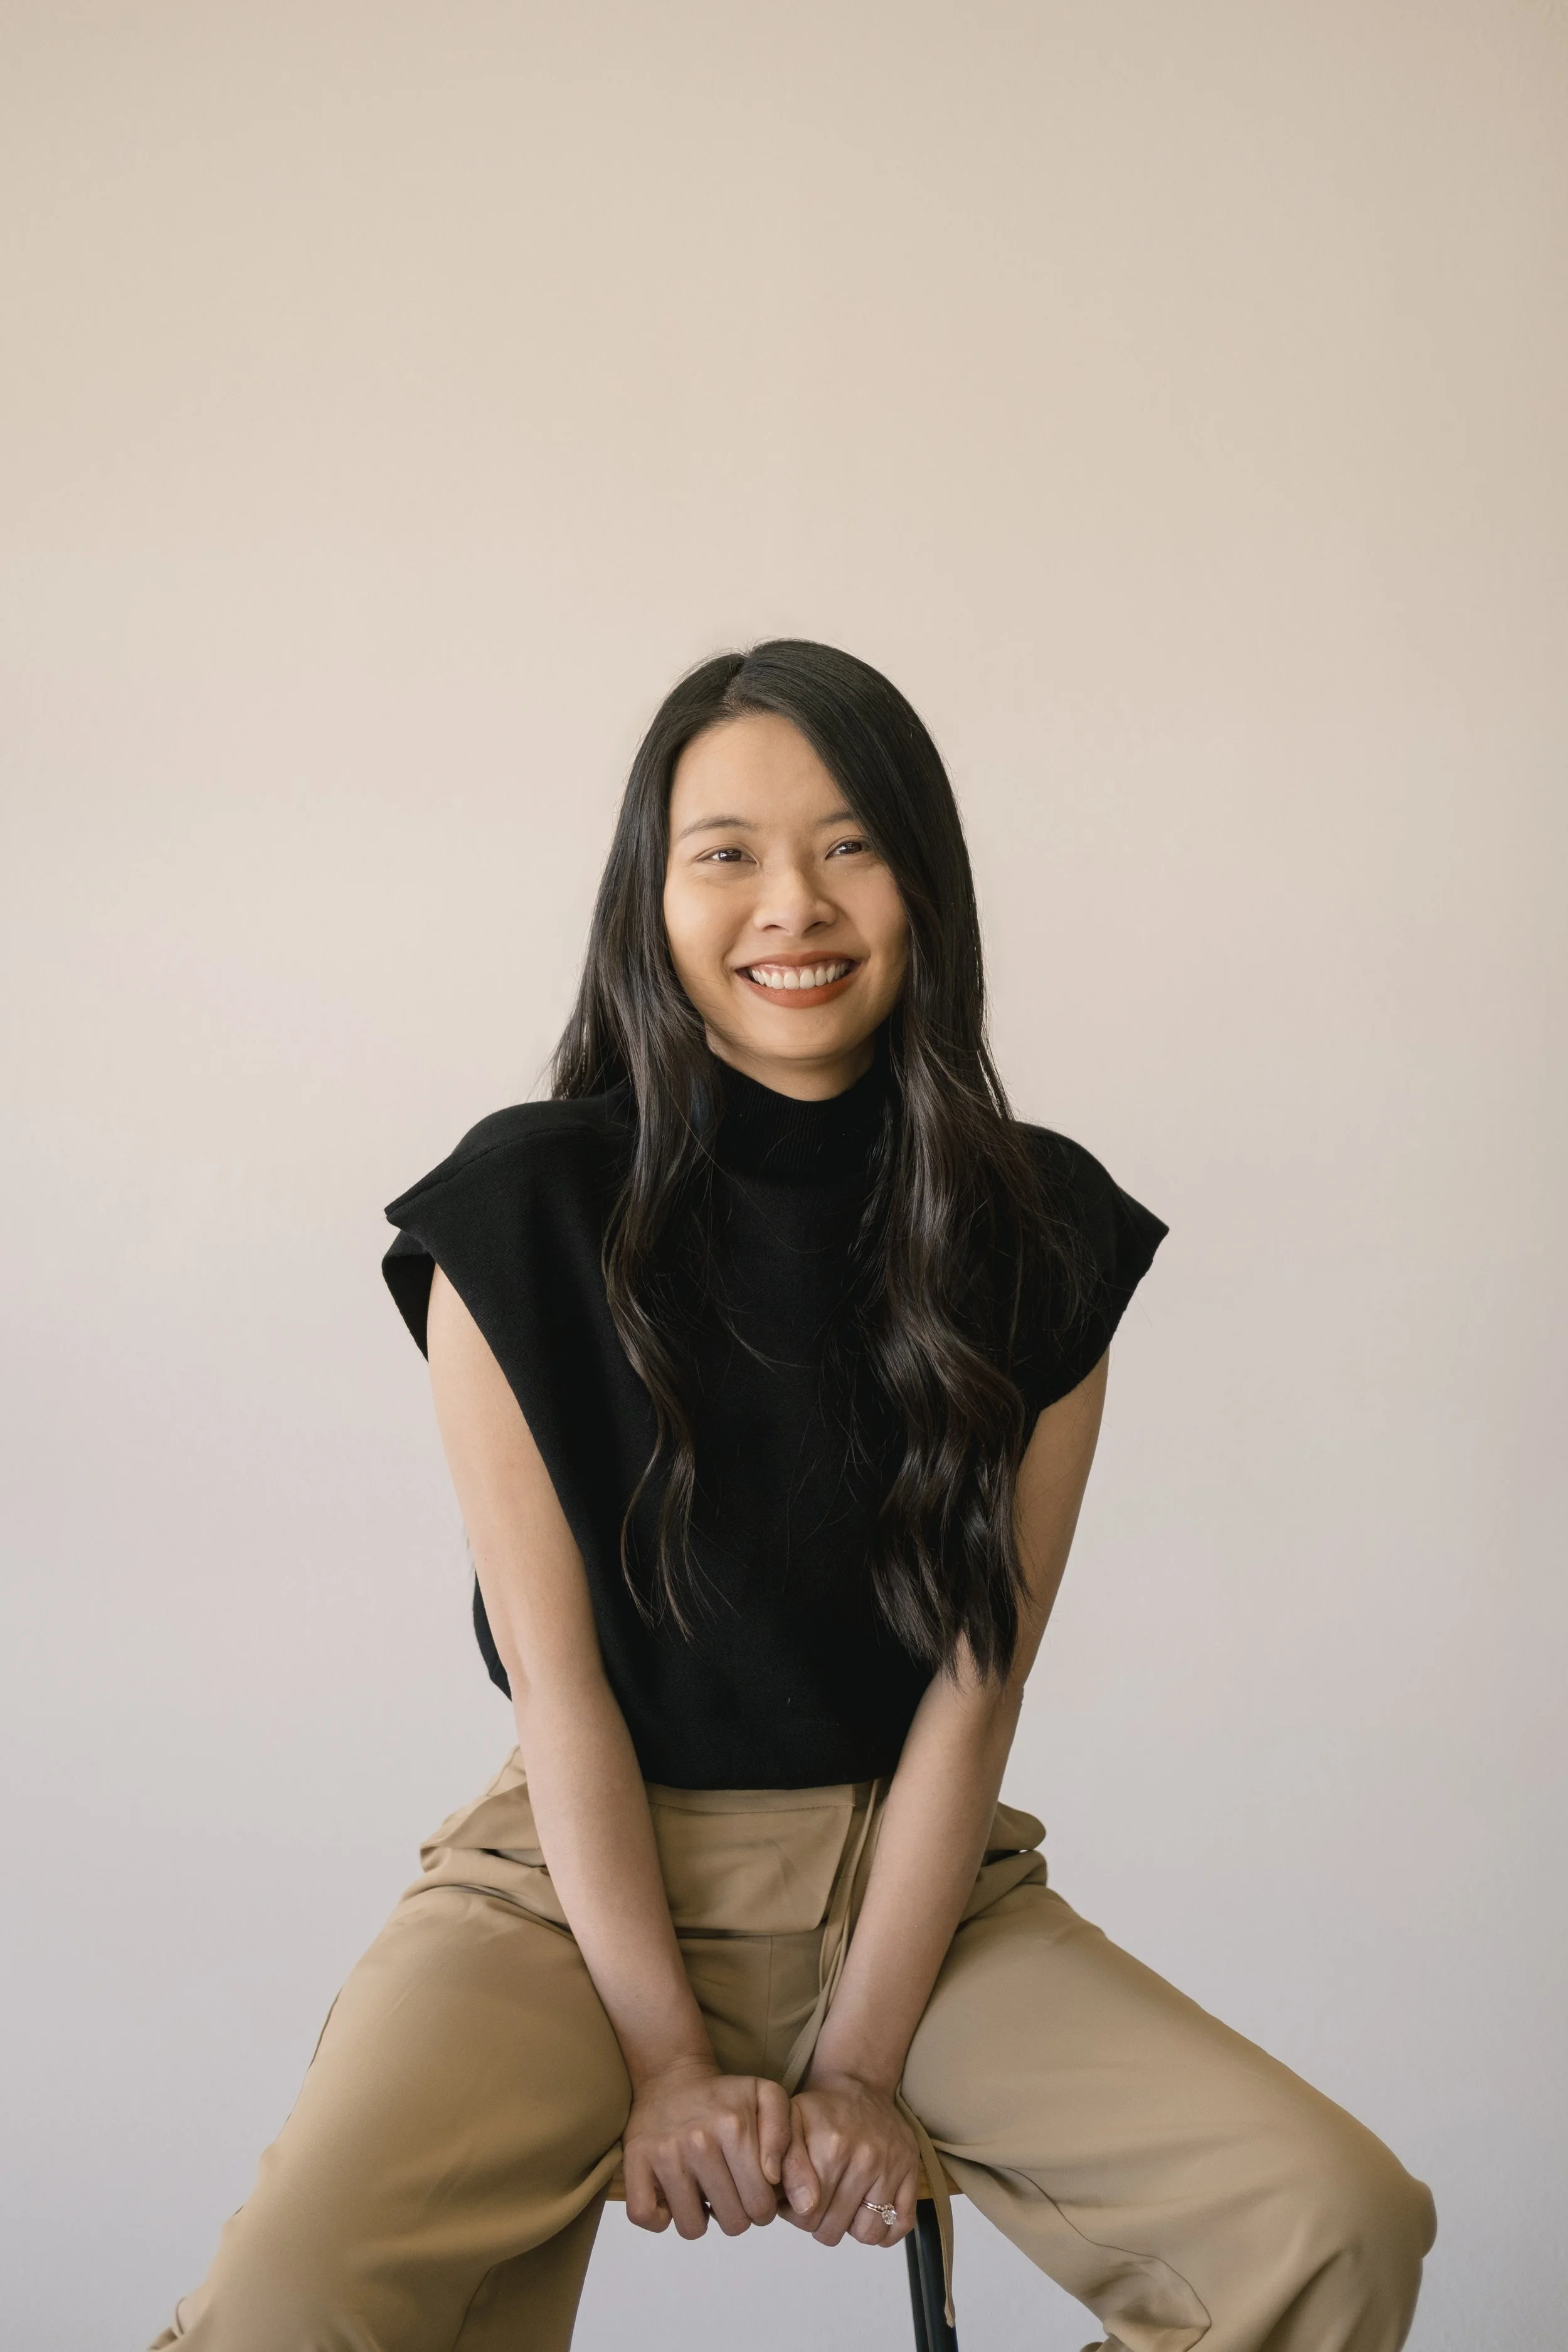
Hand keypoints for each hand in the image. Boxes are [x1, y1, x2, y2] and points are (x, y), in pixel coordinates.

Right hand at [621, 2057, 794, 2239]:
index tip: (754, 2189)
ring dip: (700, 2218)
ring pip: (692, 2228)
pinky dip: (660, 2217)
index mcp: (734, 2128)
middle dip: (736, 2214)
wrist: (672, 2076)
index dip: (763, 2206)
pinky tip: (673, 2198)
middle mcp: (699, 2142)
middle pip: (732, 2223)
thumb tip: (773, 2179)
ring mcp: (664, 2153)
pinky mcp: (635, 2162)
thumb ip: (784, 2136)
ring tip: (702, 2192)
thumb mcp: (767, 2097)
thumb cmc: (725, 2096)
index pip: (761, 2206)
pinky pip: (645, 2216)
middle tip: (729, 2191)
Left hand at [779, 2070, 919, 2247]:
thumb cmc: (820, 2112)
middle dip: (820, 2223)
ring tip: (844, 2205)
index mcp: (832, 2148)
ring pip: (868, 2234)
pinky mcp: (913, 2173)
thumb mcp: (790, 2126)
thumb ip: (786, 2165)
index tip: (797, 2200)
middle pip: (834, 2229)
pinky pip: (901, 2224)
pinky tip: (868, 2213)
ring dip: (851, 2228)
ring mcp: (893, 2168)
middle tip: (819, 2202)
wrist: (859, 2085)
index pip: (807, 2216)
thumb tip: (802, 2206)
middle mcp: (867, 2159)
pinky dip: (885, 2231)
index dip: (796, 2215)